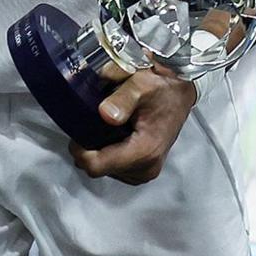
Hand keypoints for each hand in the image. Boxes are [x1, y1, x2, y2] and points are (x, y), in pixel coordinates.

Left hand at [69, 66, 197, 184]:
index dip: (80, 150)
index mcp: (145, 151)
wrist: (179, 92)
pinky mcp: (145, 169)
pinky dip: (109, 152)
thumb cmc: (162, 87)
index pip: (97, 166)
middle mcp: (147, 167)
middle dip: (90, 148)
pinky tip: (114, 135)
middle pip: (99, 168)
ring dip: (100, 150)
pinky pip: (116, 167)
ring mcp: (147, 171)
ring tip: (106, 127)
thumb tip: (105, 114)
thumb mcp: (141, 84)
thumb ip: (122, 99)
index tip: (77, 130)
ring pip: (105, 169)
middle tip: (92, 123)